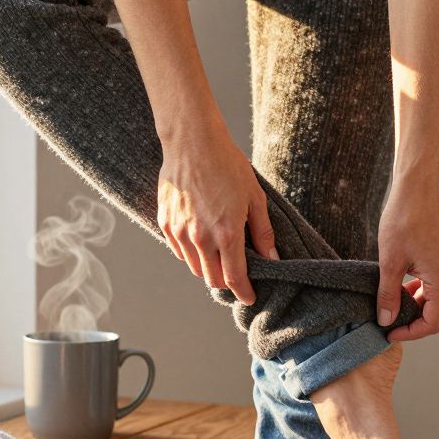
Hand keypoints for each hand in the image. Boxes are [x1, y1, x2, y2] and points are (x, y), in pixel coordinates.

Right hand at [157, 126, 277, 304]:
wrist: (193, 142)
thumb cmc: (227, 165)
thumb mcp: (254, 197)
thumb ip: (263, 231)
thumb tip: (273, 257)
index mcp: (226, 233)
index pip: (234, 277)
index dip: (243, 291)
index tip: (249, 296)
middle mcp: (201, 238)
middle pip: (213, 278)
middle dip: (226, 281)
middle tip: (235, 272)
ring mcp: (180, 232)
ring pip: (194, 267)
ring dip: (208, 268)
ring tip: (217, 255)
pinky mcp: (166, 223)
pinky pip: (178, 251)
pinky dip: (190, 254)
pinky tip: (200, 241)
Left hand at [376, 177, 438, 340]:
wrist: (416, 190)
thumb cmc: (403, 220)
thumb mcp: (390, 262)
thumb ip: (388, 295)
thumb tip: (386, 321)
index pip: (431, 323)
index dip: (409, 333)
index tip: (388, 332)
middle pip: (434, 313)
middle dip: (409, 321)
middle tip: (384, 321)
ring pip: (433, 299)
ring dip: (412, 305)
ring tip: (388, 304)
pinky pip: (434, 285)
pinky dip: (417, 291)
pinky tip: (398, 287)